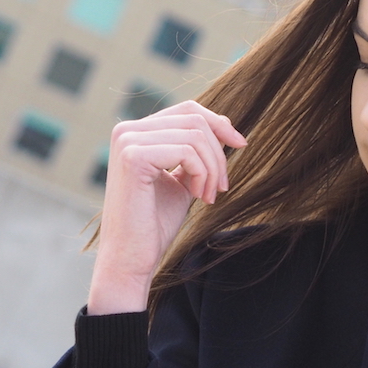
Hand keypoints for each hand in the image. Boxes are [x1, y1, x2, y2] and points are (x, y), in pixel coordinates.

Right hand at [87, 101, 246, 314]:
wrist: (132, 257)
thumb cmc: (155, 223)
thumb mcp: (182, 178)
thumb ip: (194, 152)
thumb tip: (224, 124)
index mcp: (135, 132)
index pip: (187, 110)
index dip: (219, 124)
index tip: (241, 145)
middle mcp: (126, 130)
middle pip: (195, 120)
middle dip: (218, 153)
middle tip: (222, 187)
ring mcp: (127, 141)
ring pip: (195, 135)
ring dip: (213, 169)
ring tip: (209, 196)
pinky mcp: (133, 157)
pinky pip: (187, 151)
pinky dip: (203, 174)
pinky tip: (199, 197)